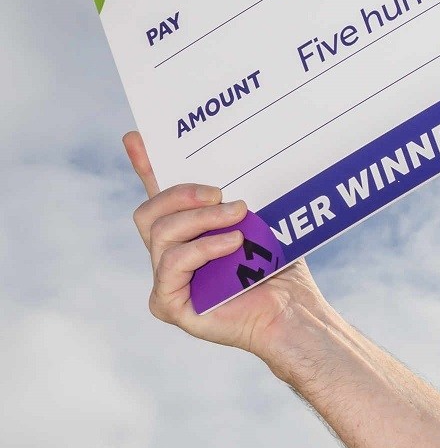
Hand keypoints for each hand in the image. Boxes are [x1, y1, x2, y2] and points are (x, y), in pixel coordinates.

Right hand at [126, 130, 321, 363]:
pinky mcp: (169, 304)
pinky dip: (203, 248)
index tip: (137, 137)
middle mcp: (169, 254)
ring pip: (161, 233)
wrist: (294, 310)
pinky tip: (232, 243)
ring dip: (202, 219)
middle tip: (220, 192)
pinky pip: (172, 264)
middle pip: (148, 211)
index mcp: (187, 232)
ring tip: (238, 215)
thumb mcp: (257, 220)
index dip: (145, 166)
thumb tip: (228, 162)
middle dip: (180, 194)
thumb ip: (231, 196)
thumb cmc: (279, 266)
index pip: (159, 195)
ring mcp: (166, 280)